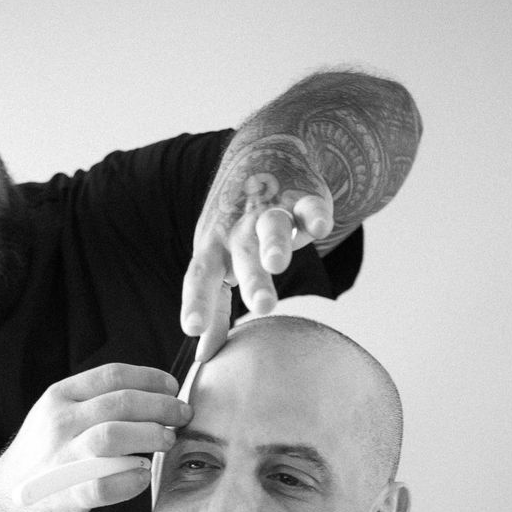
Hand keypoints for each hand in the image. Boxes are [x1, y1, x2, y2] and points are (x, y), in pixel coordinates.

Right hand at [0, 363, 190, 511]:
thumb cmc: (44, 458)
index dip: (150, 378)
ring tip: (168, 440)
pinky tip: (143, 475)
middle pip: (120, 403)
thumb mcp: (57, 416)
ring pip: (113, 436)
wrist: (5, 501)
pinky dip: (129, 480)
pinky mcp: (66, 494)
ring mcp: (62, 459)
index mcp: (59, 397)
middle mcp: (59, 422)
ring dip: (149, 435)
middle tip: (182, 415)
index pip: (112, 376)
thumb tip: (149, 394)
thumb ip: (94, 403)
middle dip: (161, 406)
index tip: (171, 387)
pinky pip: (104, 484)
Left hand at [182, 169, 333, 361]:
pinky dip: (314, 213)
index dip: (196, 302)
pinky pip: (310, 204)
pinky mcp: (304, 196)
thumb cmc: (234, 225)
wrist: (262, 153)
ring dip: (275, 244)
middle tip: (260, 306)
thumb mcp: (217, 262)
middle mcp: (239, 230)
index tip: (191, 328)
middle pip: (242, 256)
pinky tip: (320, 225)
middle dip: (252, 280)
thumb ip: (214, 310)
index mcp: (214, 249)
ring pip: (272, 227)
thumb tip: (203, 358)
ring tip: (277, 263)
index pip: (200, 278)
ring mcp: (271, 210)